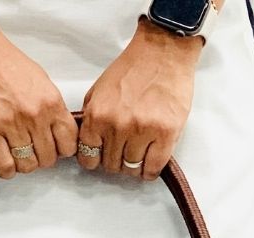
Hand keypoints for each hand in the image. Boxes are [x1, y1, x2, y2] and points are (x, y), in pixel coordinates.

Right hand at [0, 6, 77, 177]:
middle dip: (40, 158)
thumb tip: (57, 132)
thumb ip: (50, 108)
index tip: (53, 147)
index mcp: (50, 102)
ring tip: (15, 153)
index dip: (60, 150)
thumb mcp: (39, 81)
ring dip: (22, 164)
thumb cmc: (3, 62)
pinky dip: (6, 170)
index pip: (68, 144)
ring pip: (27, 165)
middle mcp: (33, 115)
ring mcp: (9, 125)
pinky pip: (5, 166)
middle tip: (31, 150)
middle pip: (48, 159)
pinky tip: (3, 159)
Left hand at [78, 15, 202, 179]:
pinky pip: (152, 168)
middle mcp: (117, 126)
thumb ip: (92, 118)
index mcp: (97, 115)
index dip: (96, 159)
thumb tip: (89, 144)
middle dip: (117, 160)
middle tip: (125, 149)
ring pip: (131, 169)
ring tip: (139, 151)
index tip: (103, 156)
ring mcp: (141, 131)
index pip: (89, 158)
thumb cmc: (134, 68)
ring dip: (134, 165)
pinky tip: (150, 160)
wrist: (163, 51)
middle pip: (111, 166)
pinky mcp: (165, 134)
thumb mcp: (99, 91)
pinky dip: (149, 170)